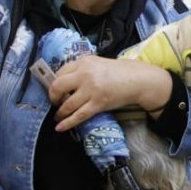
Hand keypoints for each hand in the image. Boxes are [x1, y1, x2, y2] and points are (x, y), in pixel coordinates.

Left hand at [49, 56, 171, 131]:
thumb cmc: (117, 72)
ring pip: (67, 104)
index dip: (55, 84)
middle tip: (56, 102)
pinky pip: (79, 115)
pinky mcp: (98, 103)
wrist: (137, 80)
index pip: (60, 73)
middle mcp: (85, 74)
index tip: (56, 91)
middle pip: (58, 87)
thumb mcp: (97, 64)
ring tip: (58, 116)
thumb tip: (64, 82)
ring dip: (60, 112)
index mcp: (83, 62)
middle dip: (53, 97)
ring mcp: (91, 90)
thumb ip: (81, 70)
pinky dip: (67, 123)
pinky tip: (59, 127)